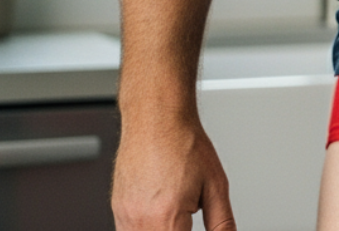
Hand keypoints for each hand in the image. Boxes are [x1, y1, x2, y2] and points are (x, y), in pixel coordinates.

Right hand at [112, 119, 235, 230]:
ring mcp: (124, 216)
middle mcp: (139, 221)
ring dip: (163, 230)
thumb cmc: (184, 144)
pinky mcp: (117, 209)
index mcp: (166, 218)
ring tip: (178, 212)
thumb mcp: (216, 186)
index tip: (193, 226)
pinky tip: (162, 218)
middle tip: (187, 219)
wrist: (157, 119)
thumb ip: (221, 222)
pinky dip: (146, 229)